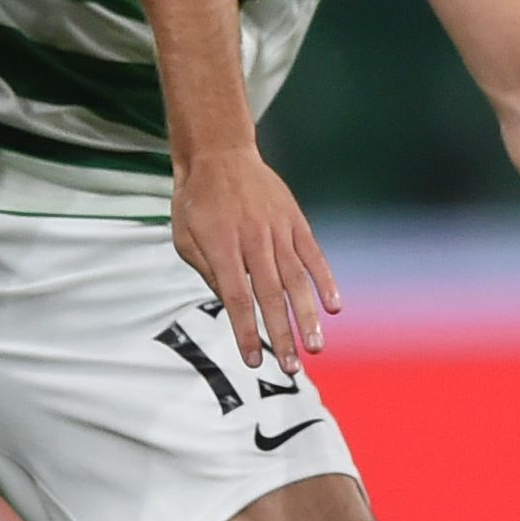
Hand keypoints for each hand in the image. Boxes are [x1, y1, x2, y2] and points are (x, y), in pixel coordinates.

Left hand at [172, 146, 339, 367]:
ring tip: (315, 346)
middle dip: (281, 333)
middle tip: (292, 367)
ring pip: (296, 278)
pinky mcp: (295, 220)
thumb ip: (209, 272)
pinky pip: (313, 254)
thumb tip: (231, 305)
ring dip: (307, 315)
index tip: (253, 360)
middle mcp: (253, 239)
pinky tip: (334, 306)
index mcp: (221, 246)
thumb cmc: (197, 200)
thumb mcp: (185, 238)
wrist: (220, 153)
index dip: (246, 331)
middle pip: (270, 294)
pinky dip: (325, 280)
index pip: (236, 298)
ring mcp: (278, 229)